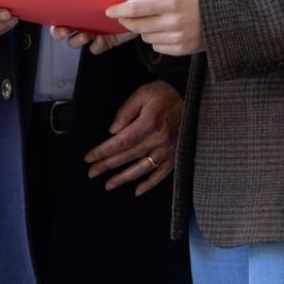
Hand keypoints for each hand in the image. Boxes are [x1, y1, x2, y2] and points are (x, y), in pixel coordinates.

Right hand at [51, 0, 154, 53]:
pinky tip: (102, 39)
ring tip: (87, 35)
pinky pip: (95, 48)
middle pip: (64, 32)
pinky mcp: (107, 41)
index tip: (60, 22)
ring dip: (78, 40)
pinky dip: (96, 45)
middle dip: (60, 33)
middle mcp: (83, 21)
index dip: (55, 22)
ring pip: (76, 42)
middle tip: (67, 31)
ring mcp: (94, 32)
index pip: (60, 16)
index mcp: (80, 8)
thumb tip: (78, 0)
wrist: (144, 0)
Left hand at [84, 81, 181, 195]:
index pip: (121, 142)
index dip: (103, 151)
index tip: (89, 158)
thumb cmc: (165, 94)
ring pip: (142, 168)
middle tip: (92, 173)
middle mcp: (159, 140)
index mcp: (149, 123)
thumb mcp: (143, 93)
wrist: (193, 98)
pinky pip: (161, 174)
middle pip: (128, 156)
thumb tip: (112, 132)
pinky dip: (149, 184)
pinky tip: (137, 190)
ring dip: (124, 178)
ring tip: (108, 184)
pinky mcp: (176, 155)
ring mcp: (168, 150)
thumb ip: (125, 112)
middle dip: (107, 166)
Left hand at [105, 0, 203, 56]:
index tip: (109, 11)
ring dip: (145, 31)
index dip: (120, 10)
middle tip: (125, 18)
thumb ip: (151, 2)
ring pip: (146, 37)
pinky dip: (156, 40)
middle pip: (138, 25)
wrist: (220, 18)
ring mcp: (177, 38)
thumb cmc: (193, 2)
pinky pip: (156, 47)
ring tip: (157, 23)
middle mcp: (173, 22)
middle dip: (128, 21)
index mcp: (171, 4)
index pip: (137, 8)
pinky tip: (167, 33)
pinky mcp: (180, 50)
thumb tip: (128, 12)